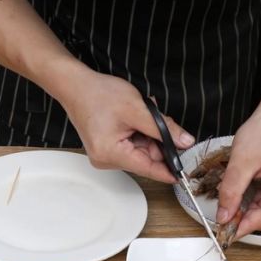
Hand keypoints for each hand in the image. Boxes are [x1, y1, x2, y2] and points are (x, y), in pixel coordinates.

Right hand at [60, 69, 194, 182]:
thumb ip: (165, 129)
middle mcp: (106, 160)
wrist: (76, 86)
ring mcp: (105, 155)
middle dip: (157, 140)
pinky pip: (131, 145)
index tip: (185, 174)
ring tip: (144, 112)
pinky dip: (139, 132)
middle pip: (145, 158)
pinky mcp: (106, 148)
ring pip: (140, 150)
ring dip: (148, 133)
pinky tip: (137, 117)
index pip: (148, 169)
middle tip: (160, 119)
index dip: (169, 170)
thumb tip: (185, 142)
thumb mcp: (138, 110)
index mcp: (111, 154)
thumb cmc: (98, 94)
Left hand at [216, 98, 260, 238]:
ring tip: (232, 205)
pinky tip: (244, 197)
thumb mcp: (241, 159)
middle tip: (226, 219)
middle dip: (249, 220)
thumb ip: (231, 189)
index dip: (249, 225)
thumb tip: (224, 216)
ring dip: (252, 212)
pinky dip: (257, 203)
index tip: (228, 230)